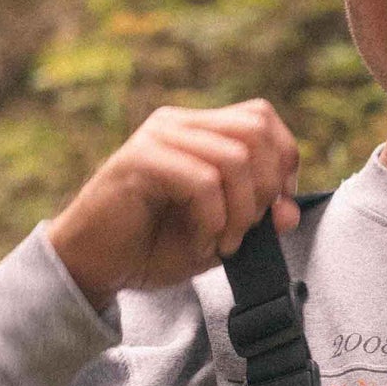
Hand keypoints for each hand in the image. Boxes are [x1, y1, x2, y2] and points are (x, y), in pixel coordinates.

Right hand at [45, 99, 300, 311]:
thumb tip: (290, 210)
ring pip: (234, 158)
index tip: (275, 210)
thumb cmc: (155, 247)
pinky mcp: (139, 160)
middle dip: (266, 188)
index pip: (262, 118)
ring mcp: (157, 137)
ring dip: (240, 213)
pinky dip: (212, 222)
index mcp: (199, 130)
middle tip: (246, 231)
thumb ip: (258, 218)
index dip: (284, 162)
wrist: (96, 267)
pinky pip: (202, 182)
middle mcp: (178, 123)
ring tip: (222, 243)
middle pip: (256, 131)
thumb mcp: (222, 233)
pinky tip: (199, 244)